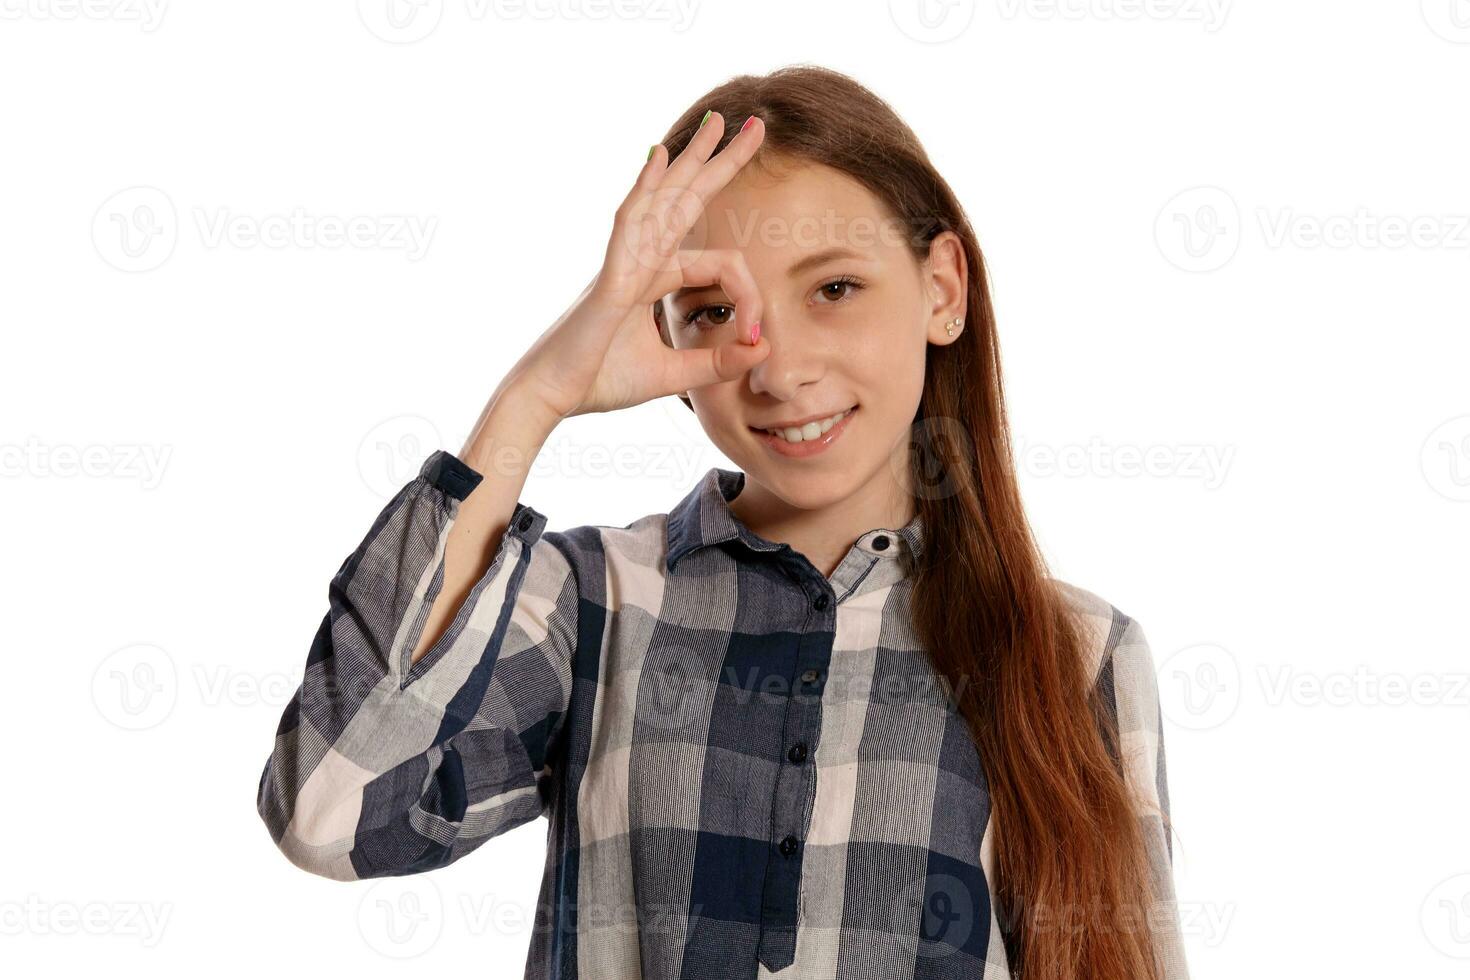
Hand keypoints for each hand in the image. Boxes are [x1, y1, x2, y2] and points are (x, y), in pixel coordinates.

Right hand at [506, 110, 770, 420]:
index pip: (721, 264)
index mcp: (653, 277)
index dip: (751, 296)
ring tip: (716, 123)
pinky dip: (644, 191)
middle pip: (687, 200)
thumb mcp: (671, 373)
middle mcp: (639, 260)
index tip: (756, 338)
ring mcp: (622, 264)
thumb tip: (763, 348)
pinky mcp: (609, 280)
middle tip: (757, 125)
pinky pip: (629, 227)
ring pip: (663, 201)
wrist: (549, 395)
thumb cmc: (599, 380)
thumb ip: (716, 362)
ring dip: (690, 159)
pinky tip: (659, 157)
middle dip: (721, 162)